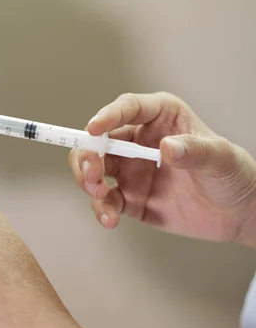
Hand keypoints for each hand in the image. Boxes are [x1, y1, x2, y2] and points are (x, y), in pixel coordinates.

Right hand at [69, 92, 255, 244]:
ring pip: (94, 170)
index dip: (107, 116)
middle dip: (88, 155)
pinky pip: (106, 202)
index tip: (94, 129)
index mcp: (160, 118)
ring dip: (88, 182)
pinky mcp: (129, 199)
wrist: (239, 214)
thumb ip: (195, 150)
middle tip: (92, 173)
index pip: (128, 109)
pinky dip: (102, 209)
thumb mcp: (221, 157)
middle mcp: (138, 142)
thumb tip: (167, 147)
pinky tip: (110, 218)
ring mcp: (131, 171)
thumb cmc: (233, 174)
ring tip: (99, 195)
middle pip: (99, 141)